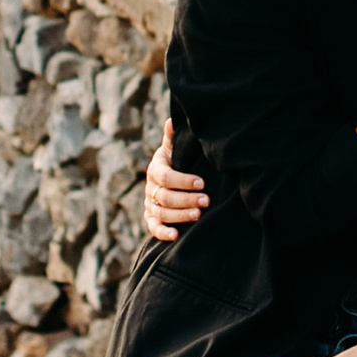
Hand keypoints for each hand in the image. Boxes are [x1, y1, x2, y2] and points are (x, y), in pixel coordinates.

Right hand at [142, 120, 209, 245]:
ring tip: (199, 215)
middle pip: (164, 196)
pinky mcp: (151, 219)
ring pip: (161, 213)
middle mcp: (150, 187)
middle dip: (186, 199)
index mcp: (156, 168)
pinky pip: (153, 228)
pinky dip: (162, 233)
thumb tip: (173, 120)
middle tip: (206, 201)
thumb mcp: (175, 148)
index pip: (166, 176)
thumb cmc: (178, 160)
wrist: (169, 178)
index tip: (202, 183)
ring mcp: (149, 204)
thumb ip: (174, 137)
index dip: (183, 181)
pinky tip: (176, 236)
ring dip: (180, 215)